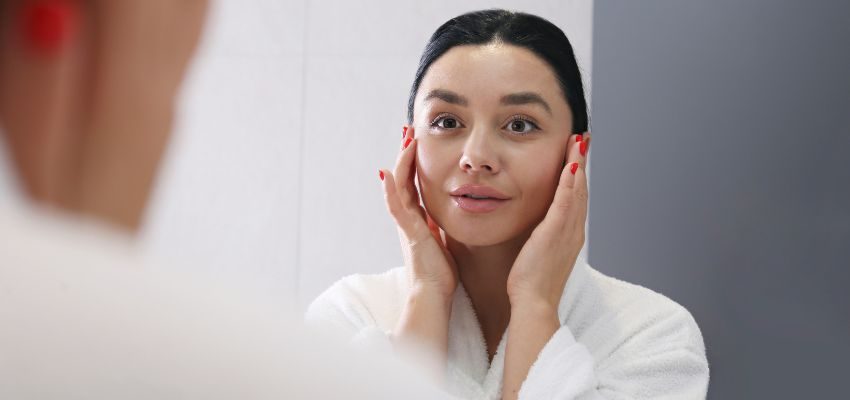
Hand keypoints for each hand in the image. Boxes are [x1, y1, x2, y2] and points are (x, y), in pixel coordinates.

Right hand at [379, 126, 456, 380]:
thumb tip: (450, 211)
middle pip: (403, 178)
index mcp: (418, 219)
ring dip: (401, 161)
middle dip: (405, 153)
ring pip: (398, 186)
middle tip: (409, 130)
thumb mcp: (444, 240)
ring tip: (405, 139)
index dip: (414, 162)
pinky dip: (391, 189)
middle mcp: (408, 218)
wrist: (434, 296)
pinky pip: (397, 206)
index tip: (418, 141)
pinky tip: (388, 171)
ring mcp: (405, 224)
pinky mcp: (408, 232)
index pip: (414, 183)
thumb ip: (441, 225)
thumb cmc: (442, 274)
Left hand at [506, 133, 589, 309]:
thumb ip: (537, 237)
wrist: (534, 303)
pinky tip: (570, 165)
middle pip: (580, 189)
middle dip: (582, 162)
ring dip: (578, 164)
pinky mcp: (556, 234)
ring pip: (576, 191)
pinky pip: (565, 203)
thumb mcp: (536, 253)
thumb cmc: (530, 283)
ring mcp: (567, 232)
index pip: (575, 198)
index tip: (576, 154)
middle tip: (583, 139)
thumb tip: (532, 226)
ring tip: (579, 142)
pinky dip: (569, 183)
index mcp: (568, 235)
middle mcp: (573, 231)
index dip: (577, 175)